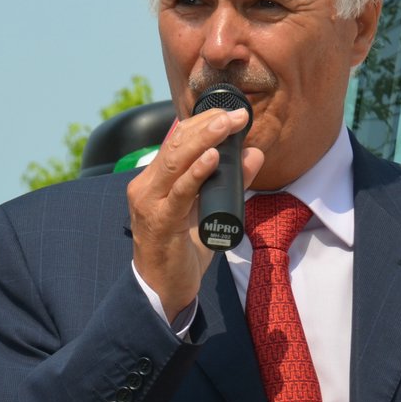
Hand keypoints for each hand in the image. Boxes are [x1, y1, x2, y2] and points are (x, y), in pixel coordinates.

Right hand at [127, 106, 263, 319]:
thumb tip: (253, 154)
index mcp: (155, 179)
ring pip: (176, 161)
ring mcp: (150, 203)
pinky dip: (196, 173)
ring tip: (228, 125)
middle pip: (176, 144)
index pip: (176, 139)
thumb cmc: (182, 250)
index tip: (231, 112)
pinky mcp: (159, 223)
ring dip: (204, 140)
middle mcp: (146, 186)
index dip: (203, 121)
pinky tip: (213, 159)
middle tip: (237, 114)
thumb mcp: (209, 210)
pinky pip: (179, 193)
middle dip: (207, 125)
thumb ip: (229, 183)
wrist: (164, 290)